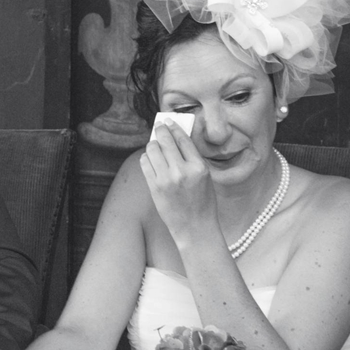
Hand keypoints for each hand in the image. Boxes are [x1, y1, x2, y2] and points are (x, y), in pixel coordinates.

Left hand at [140, 121, 215, 238]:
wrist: (195, 226)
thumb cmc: (202, 201)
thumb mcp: (205, 177)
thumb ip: (192, 158)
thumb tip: (177, 137)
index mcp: (198, 167)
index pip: (182, 139)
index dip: (174, 127)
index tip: (169, 122)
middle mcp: (182, 171)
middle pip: (165, 141)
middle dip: (160, 130)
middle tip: (158, 126)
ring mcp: (166, 179)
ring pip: (152, 150)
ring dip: (152, 144)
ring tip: (155, 144)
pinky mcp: (154, 187)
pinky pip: (145, 163)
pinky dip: (146, 157)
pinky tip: (150, 158)